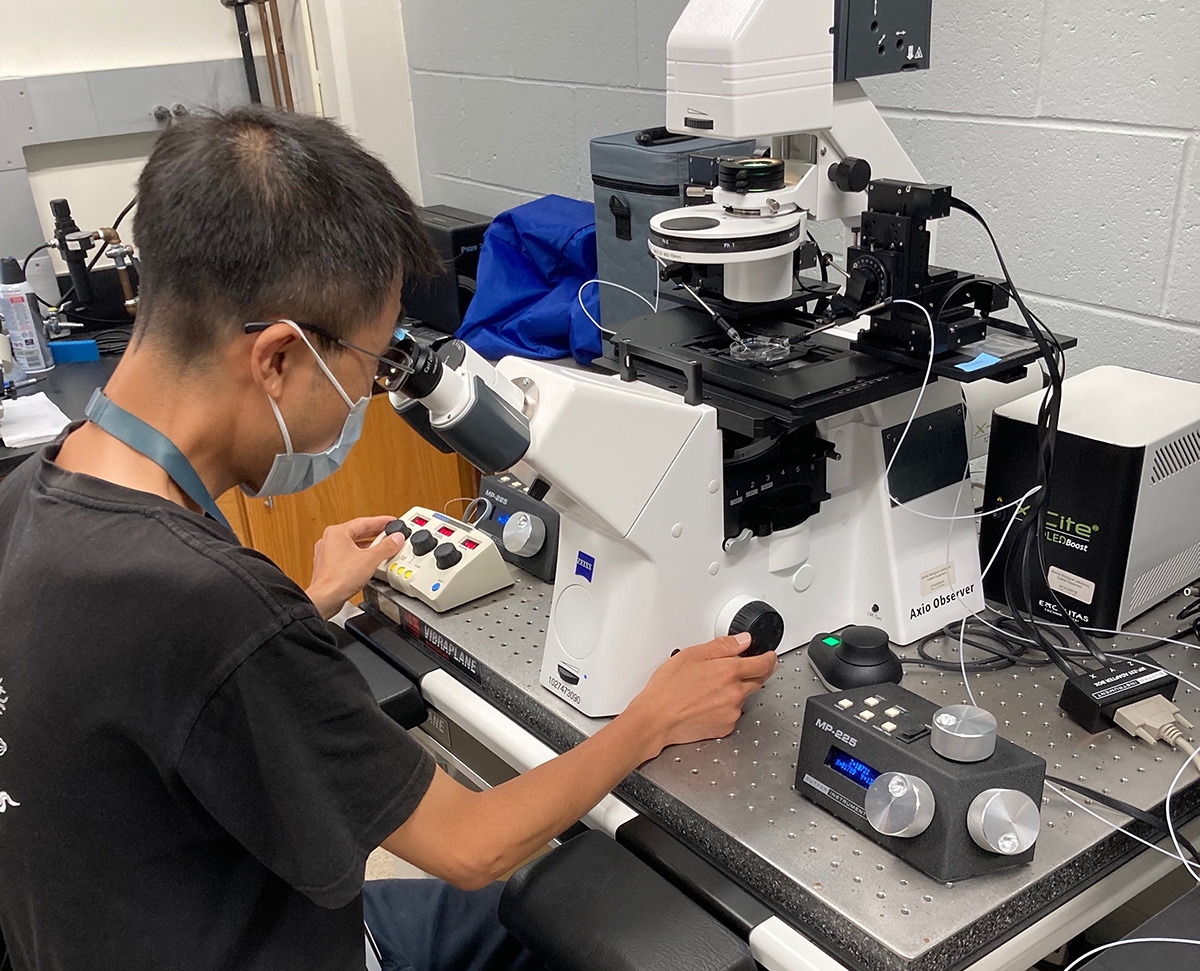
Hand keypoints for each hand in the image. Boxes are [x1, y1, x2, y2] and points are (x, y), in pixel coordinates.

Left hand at [306, 516, 404, 619]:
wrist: (325, 599)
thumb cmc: (338, 578)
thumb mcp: (370, 559)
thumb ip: (386, 547)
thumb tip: (396, 538)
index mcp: (337, 533)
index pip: (364, 522)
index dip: (381, 521)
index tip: (391, 521)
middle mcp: (329, 540)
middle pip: (357, 532)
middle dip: (375, 533)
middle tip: (388, 532)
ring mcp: (327, 554)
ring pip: (352, 544)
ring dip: (368, 545)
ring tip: (381, 547)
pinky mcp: (329, 566)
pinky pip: (347, 555)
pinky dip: (359, 556)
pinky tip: (368, 562)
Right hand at [624, 634, 776, 760]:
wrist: (656, 720)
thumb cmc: (667, 688)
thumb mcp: (691, 655)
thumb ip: (722, 646)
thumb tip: (743, 640)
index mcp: (728, 672)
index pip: (763, 664)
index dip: (769, 658)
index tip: (769, 656)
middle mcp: (735, 693)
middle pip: (759, 680)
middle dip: (756, 672)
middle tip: (742, 668)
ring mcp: (732, 712)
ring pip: (744, 697)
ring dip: (737, 690)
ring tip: (711, 688)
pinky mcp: (725, 728)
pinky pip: (733, 713)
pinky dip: (727, 706)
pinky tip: (709, 703)